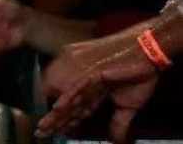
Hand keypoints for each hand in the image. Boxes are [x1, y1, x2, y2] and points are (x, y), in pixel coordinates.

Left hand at [39, 31, 159, 141]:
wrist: (146, 52)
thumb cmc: (138, 76)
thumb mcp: (128, 106)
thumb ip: (119, 123)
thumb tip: (116, 142)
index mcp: (88, 89)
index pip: (72, 108)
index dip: (61, 121)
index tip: (49, 132)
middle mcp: (82, 83)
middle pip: (65, 105)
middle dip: (53, 121)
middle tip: (40, 134)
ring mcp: (85, 76)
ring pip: (68, 99)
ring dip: (56, 115)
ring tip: (44, 128)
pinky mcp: (94, 72)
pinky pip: (79, 87)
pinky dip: (69, 97)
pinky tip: (57, 108)